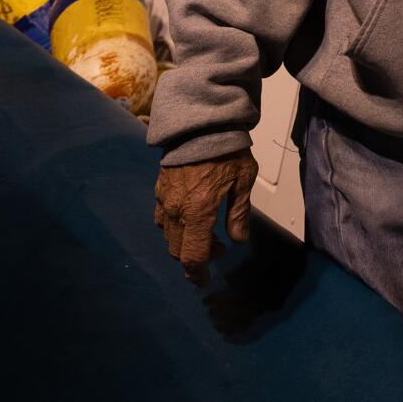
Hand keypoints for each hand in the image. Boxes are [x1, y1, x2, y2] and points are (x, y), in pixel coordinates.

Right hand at [155, 148, 257, 284]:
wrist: (201, 123)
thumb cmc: (228, 151)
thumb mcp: (244, 180)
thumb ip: (239, 213)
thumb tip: (238, 240)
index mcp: (198, 212)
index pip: (192, 256)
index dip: (198, 273)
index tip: (205, 279)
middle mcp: (176, 210)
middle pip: (178, 250)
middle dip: (196, 257)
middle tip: (218, 247)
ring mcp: (164, 200)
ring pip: (168, 236)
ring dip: (184, 243)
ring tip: (205, 232)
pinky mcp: (159, 189)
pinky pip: (160, 218)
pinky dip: (173, 227)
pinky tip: (188, 218)